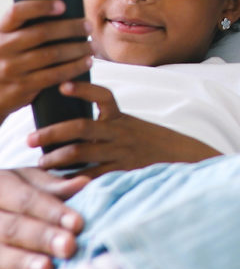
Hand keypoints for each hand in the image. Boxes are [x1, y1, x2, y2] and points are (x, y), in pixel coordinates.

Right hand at [0, 0, 91, 121]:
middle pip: (41, 32)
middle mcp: (2, 48)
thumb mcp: (10, 40)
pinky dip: (74, 68)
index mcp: (1, 30)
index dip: (40, 6)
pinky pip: (54, 75)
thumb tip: (68, 9)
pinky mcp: (21, 87)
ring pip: (51, 54)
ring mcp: (10, 69)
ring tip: (92, 46)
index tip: (63, 5)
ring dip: (77, 49)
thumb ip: (28, 27)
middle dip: (71, 28)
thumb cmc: (11, 59)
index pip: (17, 12)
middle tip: (89, 26)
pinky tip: (87, 62)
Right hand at [0, 167, 87, 268]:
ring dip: (24, 262)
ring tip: (47, 268)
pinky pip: (0, 268)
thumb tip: (83, 184)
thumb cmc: (16, 193)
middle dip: (42, 238)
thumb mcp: (30, 181)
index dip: (52, 212)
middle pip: (11, 228)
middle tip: (69, 246)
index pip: (26, 200)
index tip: (78, 223)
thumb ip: (53, 186)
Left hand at [28, 80, 220, 177]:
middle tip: (30, 138)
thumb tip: (76, 115)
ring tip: (42, 162)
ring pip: (81, 153)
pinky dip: (74, 180)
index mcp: (121, 117)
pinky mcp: (122, 171)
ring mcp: (120, 152)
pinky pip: (93, 176)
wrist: (180, 155)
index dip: (83, 90)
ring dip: (56, 158)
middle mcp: (120, 132)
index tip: (63, 85)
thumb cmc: (149, 140)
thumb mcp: (130, 123)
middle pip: (81, 126)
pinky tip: (60, 183)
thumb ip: (107, 119)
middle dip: (52, 132)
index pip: (103, 96)